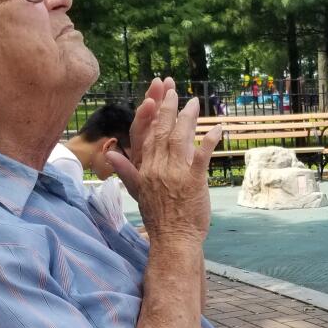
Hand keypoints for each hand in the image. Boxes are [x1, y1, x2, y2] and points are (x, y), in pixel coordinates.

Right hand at [105, 89, 222, 242]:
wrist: (173, 239)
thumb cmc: (158, 218)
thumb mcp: (137, 192)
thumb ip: (126, 170)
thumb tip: (110, 154)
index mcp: (144, 168)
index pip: (145, 135)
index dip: (149, 114)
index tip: (154, 96)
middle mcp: (157, 167)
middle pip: (161, 131)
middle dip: (166, 107)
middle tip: (172, 88)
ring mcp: (175, 173)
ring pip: (179, 138)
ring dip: (187, 118)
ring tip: (194, 102)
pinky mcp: (194, 181)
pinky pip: (202, 156)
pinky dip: (209, 141)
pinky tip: (217, 128)